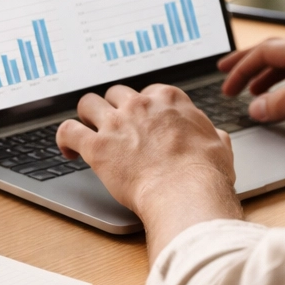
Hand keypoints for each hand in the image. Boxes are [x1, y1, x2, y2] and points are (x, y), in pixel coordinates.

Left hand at [56, 84, 241, 257]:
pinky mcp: (97, 147)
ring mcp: (116, 123)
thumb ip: (213, 135)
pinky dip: (64, 138)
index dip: (145, 107)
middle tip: (115, 125)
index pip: (149, 92)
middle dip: (115, 107)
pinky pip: (68, 131)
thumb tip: (216, 136)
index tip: (143, 120)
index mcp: (169, 100)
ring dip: (87, 115)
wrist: (186, 192)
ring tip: (88, 129)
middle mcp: (140, 105)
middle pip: (117, 93)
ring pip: (88, 103)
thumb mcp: (220, 146)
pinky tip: (67, 149)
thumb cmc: (205, 173)